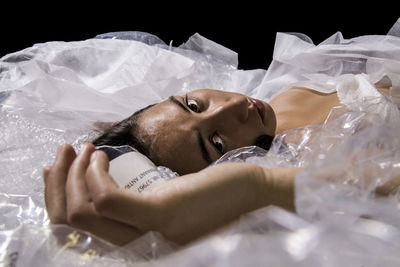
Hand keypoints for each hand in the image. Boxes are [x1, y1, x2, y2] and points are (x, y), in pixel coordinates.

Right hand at [45, 143, 296, 244]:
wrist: (261, 197)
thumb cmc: (218, 198)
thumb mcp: (170, 204)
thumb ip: (139, 206)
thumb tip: (106, 187)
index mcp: (141, 249)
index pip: (80, 236)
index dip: (57, 202)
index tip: (56, 171)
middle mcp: (141, 249)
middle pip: (72, 224)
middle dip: (58, 184)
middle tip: (61, 154)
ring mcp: (151, 233)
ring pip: (84, 210)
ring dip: (73, 173)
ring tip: (81, 149)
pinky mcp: (163, 213)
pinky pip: (108, 197)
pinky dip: (96, 172)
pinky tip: (103, 153)